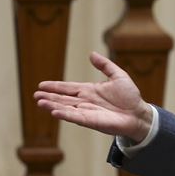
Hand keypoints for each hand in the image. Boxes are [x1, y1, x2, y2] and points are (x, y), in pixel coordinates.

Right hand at [34, 52, 153, 141]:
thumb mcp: (118, 76)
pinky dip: (65, 115)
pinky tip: (54, 112)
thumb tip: (92, 54)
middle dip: (49, 97)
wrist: (139, 113)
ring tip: (40, 102)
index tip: (41, 85)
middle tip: (35, 95)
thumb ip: (105, 65)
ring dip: (53, 105)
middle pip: (63, 99)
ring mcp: (88, 112)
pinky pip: (76, 117)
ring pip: (66, 108)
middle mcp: (85, 102)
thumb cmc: (130, 97)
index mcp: (89, 91)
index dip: (55, 86)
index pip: (68, 88)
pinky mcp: (92, 121)